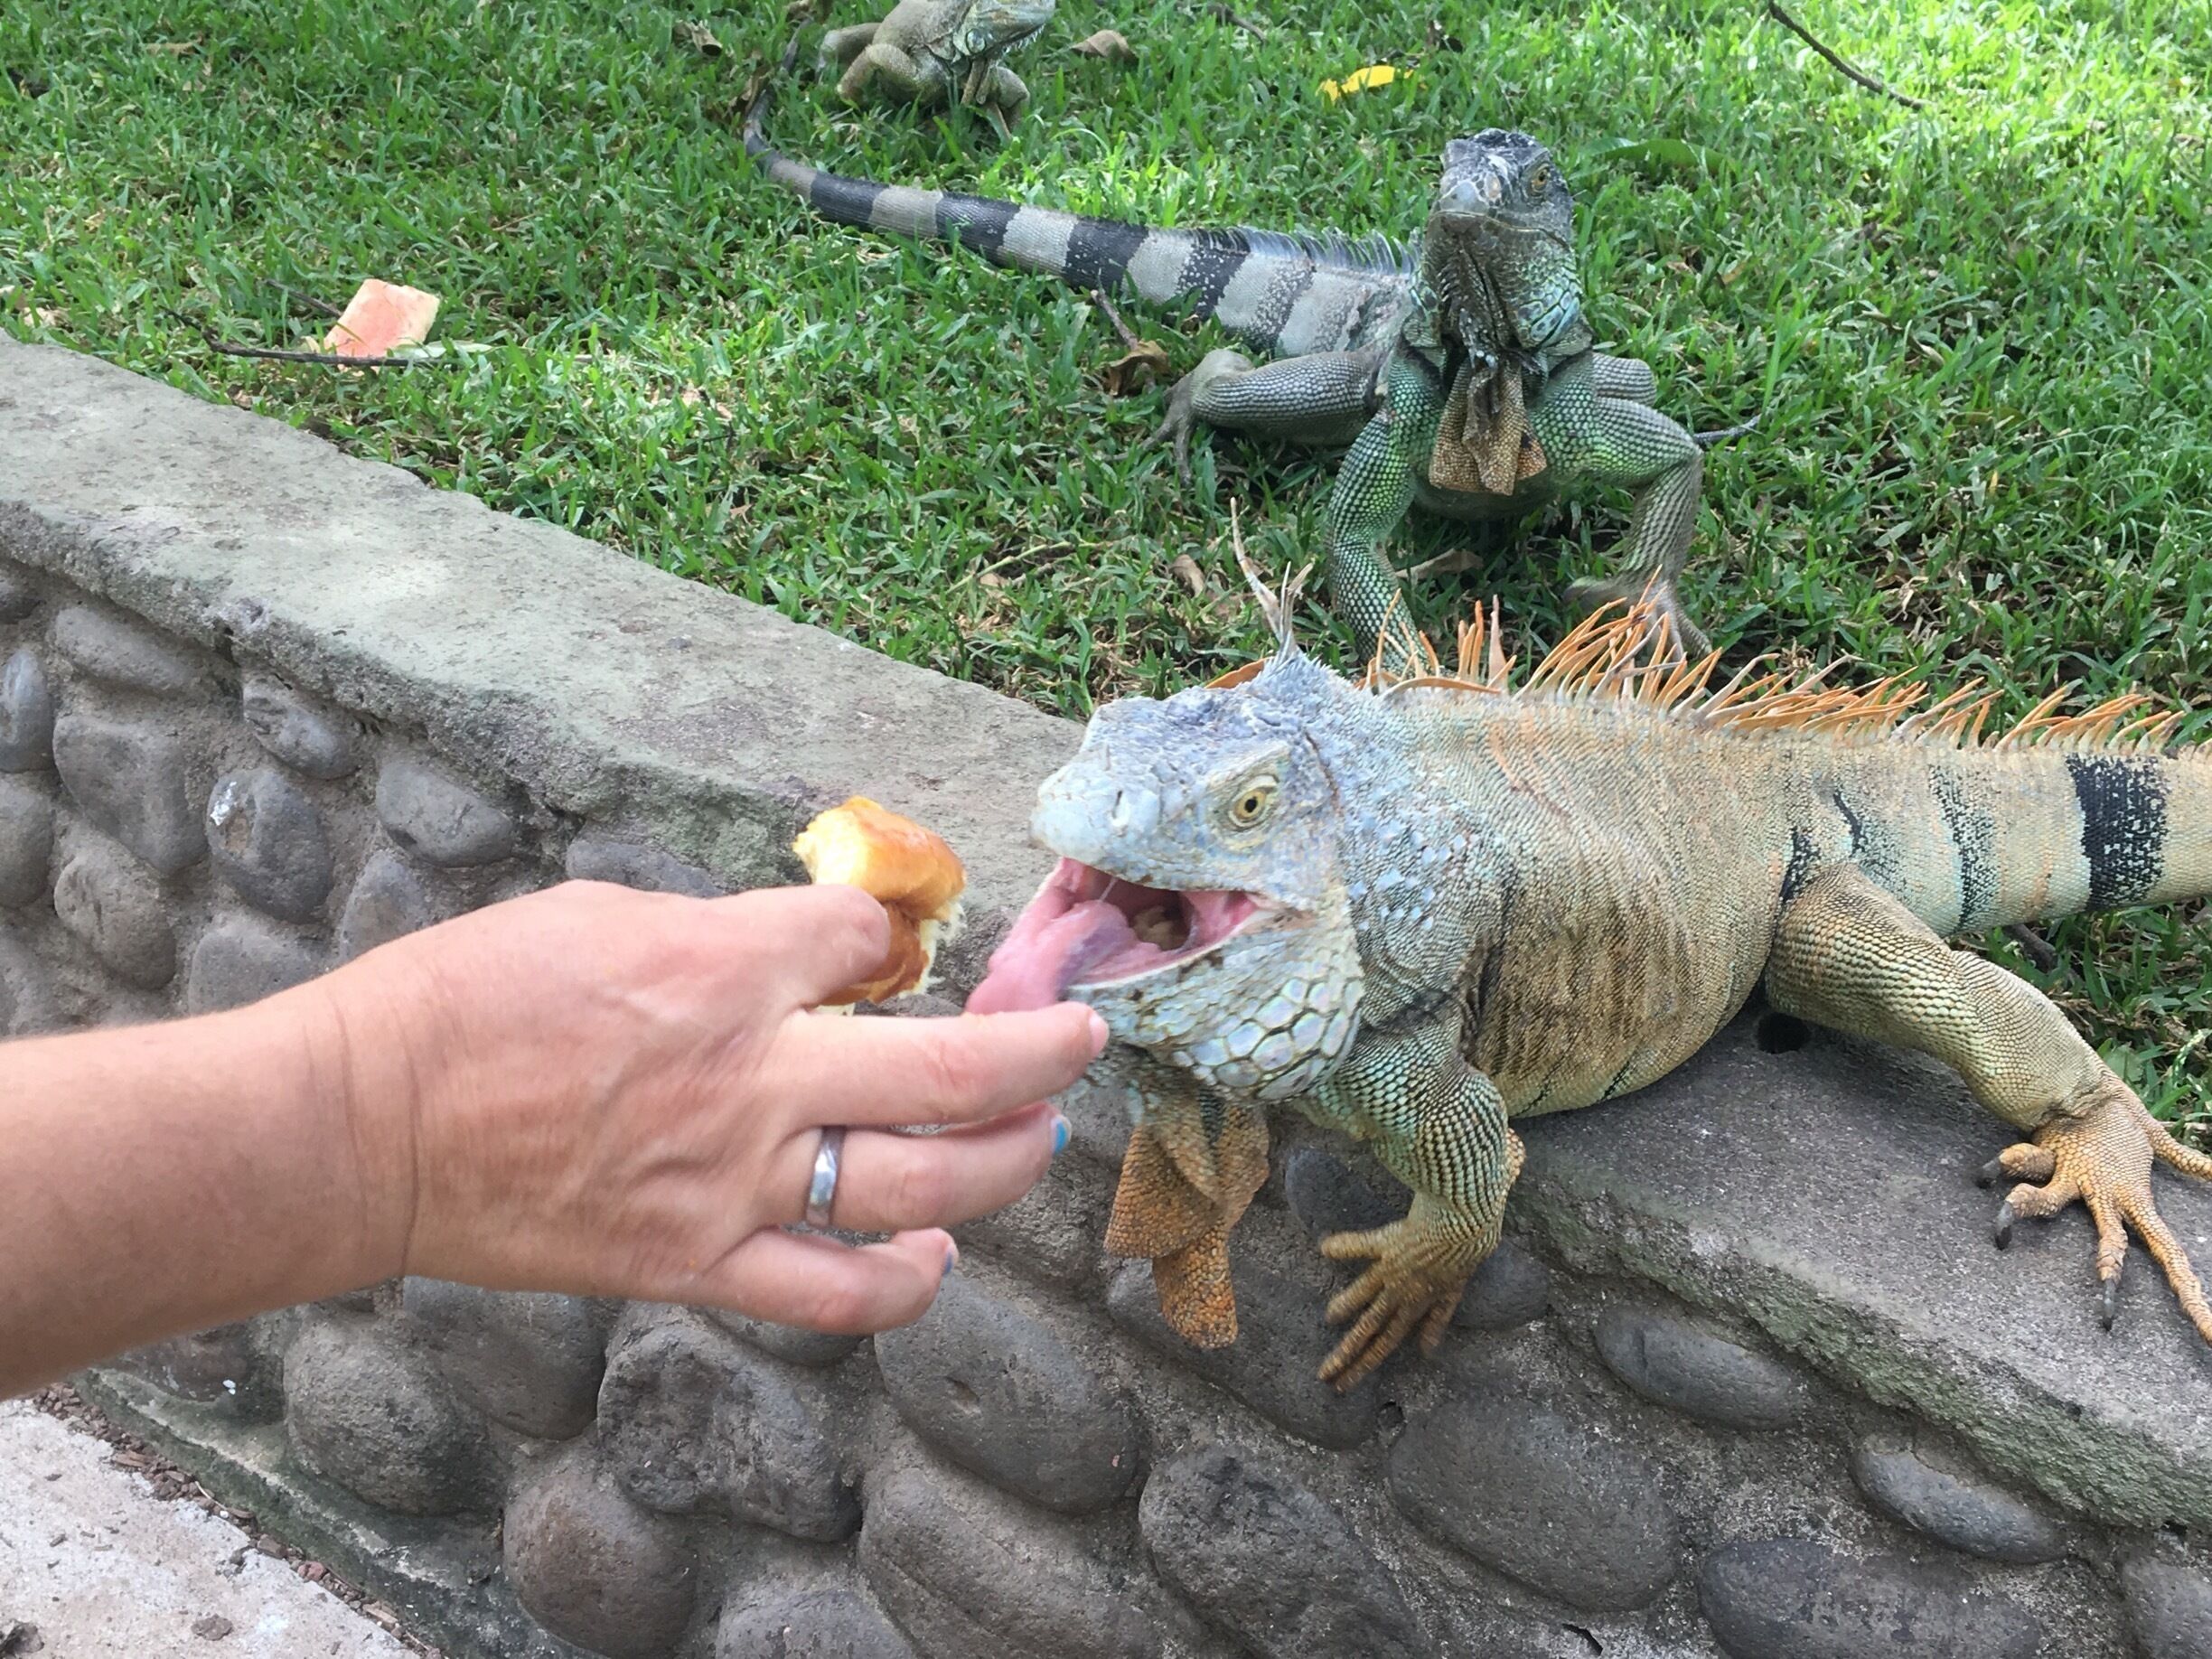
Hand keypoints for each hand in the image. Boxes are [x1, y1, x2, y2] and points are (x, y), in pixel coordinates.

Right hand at [327, 881, 1104, 1333]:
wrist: (368, 1123)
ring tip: (1036, 1138)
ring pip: (922, 1186)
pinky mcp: (697, 1263)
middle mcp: (754, 1076)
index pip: (868, 940)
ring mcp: (734, 1182)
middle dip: (1044, 1047)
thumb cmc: (467, 998)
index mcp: (724, 965)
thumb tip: (795, 948)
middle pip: (953, 1068)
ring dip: (1005, 1162)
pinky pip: (835, 1295)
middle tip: (1085, 1034)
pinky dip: (904, 1285)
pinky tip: (939, 1259)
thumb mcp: (602, 913)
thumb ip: (721, 934)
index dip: (889, 935)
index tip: (884, 947)